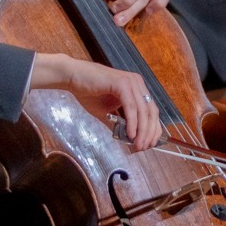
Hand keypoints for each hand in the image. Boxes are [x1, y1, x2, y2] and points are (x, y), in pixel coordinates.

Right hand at [32, 54, 161, 150]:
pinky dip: (132, 122)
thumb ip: (119, 124)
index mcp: (137, 88)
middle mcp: (137, 83)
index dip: (153, 129)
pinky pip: (130, 106)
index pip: (151, 111)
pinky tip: (130, 134)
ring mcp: (131, 82)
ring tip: (138, 145)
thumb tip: (129, 141)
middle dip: (149, 133)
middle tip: (144, 148)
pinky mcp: (121, 84)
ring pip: (142, 110)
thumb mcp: (107, 113)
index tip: (150, 144)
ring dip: (142, 131)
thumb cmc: (88, 93)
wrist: (72, 77)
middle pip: (151, 112)